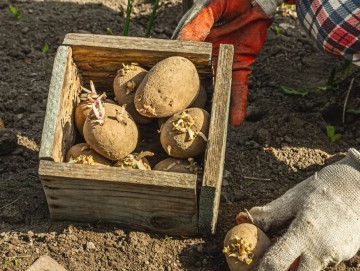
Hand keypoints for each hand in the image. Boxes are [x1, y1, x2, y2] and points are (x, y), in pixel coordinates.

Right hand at [173, 0, 272, 125]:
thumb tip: (182, 43)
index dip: (167, 80)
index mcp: (190, 44)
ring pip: (214, 91)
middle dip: (186, 104)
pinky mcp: (240, 68)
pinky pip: (238, 89)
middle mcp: (203, 60)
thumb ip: (198, 22)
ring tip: (204, 130)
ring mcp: (221, 66)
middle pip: (193, 85)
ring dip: (211, 109)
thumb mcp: (211, 7)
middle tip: (177, 123)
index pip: (176, 64)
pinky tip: (235, 121)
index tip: (159, 97)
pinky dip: (238, 104)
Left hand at [236, 149, 359, 270]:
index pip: (278, 263)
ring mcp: (338, 254)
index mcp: (305, 234)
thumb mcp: (292, 199)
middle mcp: (323, 249)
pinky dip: (313, 256)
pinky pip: (325, 261)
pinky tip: (311, 239)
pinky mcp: (348, 253)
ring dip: (299, 267)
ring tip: (291, 249)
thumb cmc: (322, 189)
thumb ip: (268, 215)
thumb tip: (243, 220)